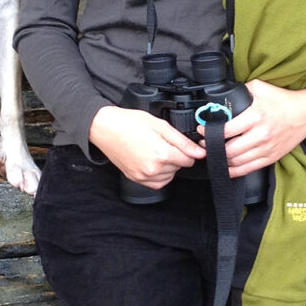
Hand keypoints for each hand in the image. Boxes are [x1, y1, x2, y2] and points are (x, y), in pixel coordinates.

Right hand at [89, 106, 205, 190]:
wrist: (106, 128)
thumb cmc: (129, 122)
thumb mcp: (159, 124)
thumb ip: (181, 140)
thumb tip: (199, 152)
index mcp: (161, 153)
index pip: (189, 160)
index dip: (187, 149)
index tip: (181, 143)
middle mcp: (153, 169)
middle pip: (179, 167)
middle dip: (176, 155)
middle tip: (162, 141)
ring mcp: (143, 176)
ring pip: (169, 176)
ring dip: (168, 165)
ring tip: (156, 149)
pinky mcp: (136, 179)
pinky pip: (157, 183)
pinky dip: (159, 174)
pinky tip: (153, 161)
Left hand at [198, 79, 305, 178]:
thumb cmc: (283, 99)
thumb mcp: (260, 87)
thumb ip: (241, 91)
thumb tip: (224, 95)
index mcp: (255, 117)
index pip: (227, 130)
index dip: (210, 132)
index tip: (202, 129)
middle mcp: (260, 135)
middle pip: (229, 150)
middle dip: (213, 148)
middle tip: (204, 143)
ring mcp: (266, 149)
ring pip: (237, 162)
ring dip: (222, 160)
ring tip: (213, 153)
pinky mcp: (271, 157)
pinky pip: (248, 169)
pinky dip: (235, 170)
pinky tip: (226, 167)